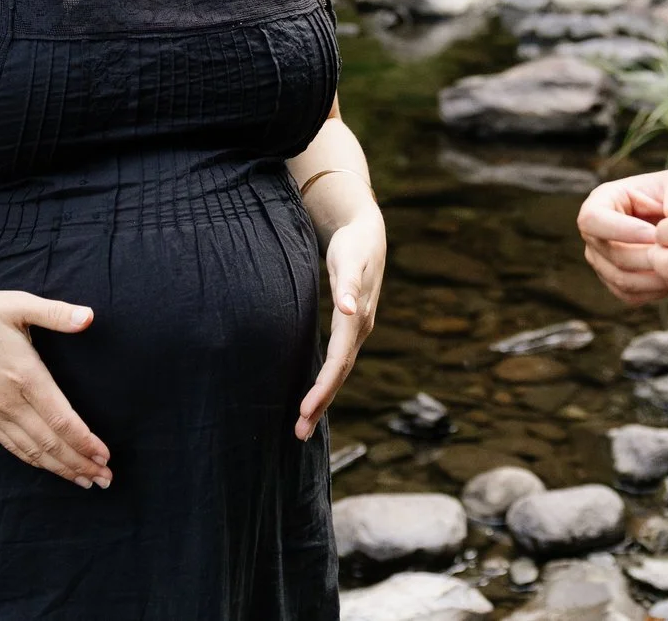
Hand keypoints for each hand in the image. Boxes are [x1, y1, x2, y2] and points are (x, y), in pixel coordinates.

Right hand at [0, 283, 112, 486]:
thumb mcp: (18, 304)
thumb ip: (56, 313)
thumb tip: (90, 316)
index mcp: (24, 376)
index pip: (60, 419)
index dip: (84, 440)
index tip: (105, 454)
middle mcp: (9, 402)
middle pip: (50, 443)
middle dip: (80, 463)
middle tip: (106, 478)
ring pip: (32, 451)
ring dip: (61, 469)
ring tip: (86, 481)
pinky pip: (12, 447)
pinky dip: (34, 461)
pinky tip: (50, 467)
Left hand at [297, 210, 383, 439]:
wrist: (368, 234)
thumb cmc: (354, 244)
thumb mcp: (350, 259)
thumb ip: (347, 283)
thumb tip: (346, 309)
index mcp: (357, 320)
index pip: (338, 361)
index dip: (323, 387)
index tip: (305, 409)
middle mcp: (358, 330)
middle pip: (339, 374)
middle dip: (320, 403)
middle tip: (299, 434)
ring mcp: (355, 331)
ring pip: (339, 372)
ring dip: (323, 398)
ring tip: (303, 424)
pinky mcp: (348, 329)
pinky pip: (337, 362)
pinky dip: (326, 382)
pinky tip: (315, 394)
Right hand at [578, 169, 667, 303]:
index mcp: (600, 201)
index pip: (592, 219)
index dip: (621, 231)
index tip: (655, 234)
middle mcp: (593, 235)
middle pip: (612, 254)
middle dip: (649, 257)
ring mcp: (601, 262)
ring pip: (622, 280)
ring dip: (656, 277)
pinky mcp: (615, 283)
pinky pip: (632, 295)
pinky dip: (656, 291)